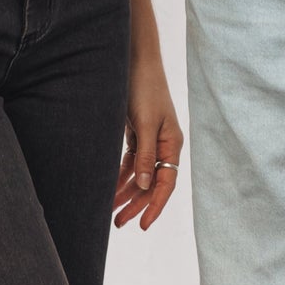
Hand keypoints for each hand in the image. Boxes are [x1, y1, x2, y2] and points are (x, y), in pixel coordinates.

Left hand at [113, 52, 183, 232]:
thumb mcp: (146, 123)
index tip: (142, 224)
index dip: (155, 205)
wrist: (135, 60)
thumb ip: (145, 155)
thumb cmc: (144, 88)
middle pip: (152, 183)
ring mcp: (151, 139)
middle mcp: (164, 145)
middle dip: (137, 204)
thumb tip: (143, 186)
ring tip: (112, 212)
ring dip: (127, 192)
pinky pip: (132, 162)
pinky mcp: (138, 133)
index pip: (166, 183)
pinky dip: (122, 176)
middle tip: (119, 223)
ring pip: (140, 175)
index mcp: (172, 143)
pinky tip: (112, 188)